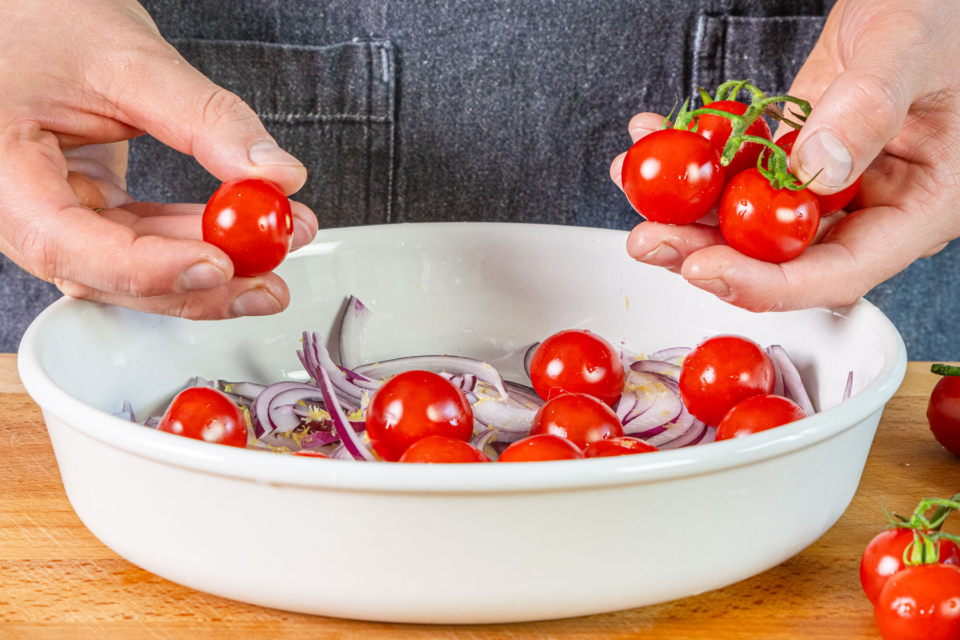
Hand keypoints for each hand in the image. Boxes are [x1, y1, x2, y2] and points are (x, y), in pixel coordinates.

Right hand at [0, 0, 318, 319]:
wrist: (29, 12)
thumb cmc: (44, 19)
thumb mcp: (130, 59)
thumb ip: (206, 120)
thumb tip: (276, 175)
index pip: (65, 243)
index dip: (147, 267)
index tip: (218, 262)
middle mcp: (15, 204)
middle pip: (106, 272)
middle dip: (197, 283)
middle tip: (269, 276)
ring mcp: (53, 211)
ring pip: (130, 267)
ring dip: (206, 268)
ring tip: (275, 249)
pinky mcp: (87, 205)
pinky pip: (141, 239)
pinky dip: (193, 240)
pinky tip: (243, 237)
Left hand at [611, 0, 959, 311]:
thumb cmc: (944, 11)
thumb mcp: (913, 48)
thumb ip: (870, 106)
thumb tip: (815, 168)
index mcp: (920, 207)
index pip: (838, 271)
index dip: (766, 283)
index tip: (704, 268)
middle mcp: (872, 206)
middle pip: (781, 255)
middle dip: (705, 251)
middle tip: (648, 238)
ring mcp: (830, 182)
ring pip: (751, 217)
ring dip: (687, 208)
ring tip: (634, 182)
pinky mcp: (798, 154)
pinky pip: (742, 170)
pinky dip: (698, 159)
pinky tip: (656, 139)